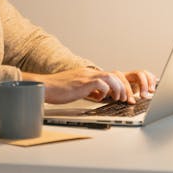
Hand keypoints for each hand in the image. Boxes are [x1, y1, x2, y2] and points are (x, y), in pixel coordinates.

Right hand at [22, 68, 156, 104]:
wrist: (43, 86)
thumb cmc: (58, 90)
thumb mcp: (77, 89)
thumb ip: (90, 89)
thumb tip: (100, 95)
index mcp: (90, 74)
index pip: (112, 75)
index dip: (123, 84)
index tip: (127, 95)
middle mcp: (90, 73)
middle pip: (116, 74)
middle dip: (126, 87)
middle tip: (129, 99)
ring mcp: (86, 76)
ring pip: (111, 77)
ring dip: (119, 89)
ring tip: (121, 99)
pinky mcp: (81, 82)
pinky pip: (100, 83)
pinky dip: (105, 91)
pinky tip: (102, 98)